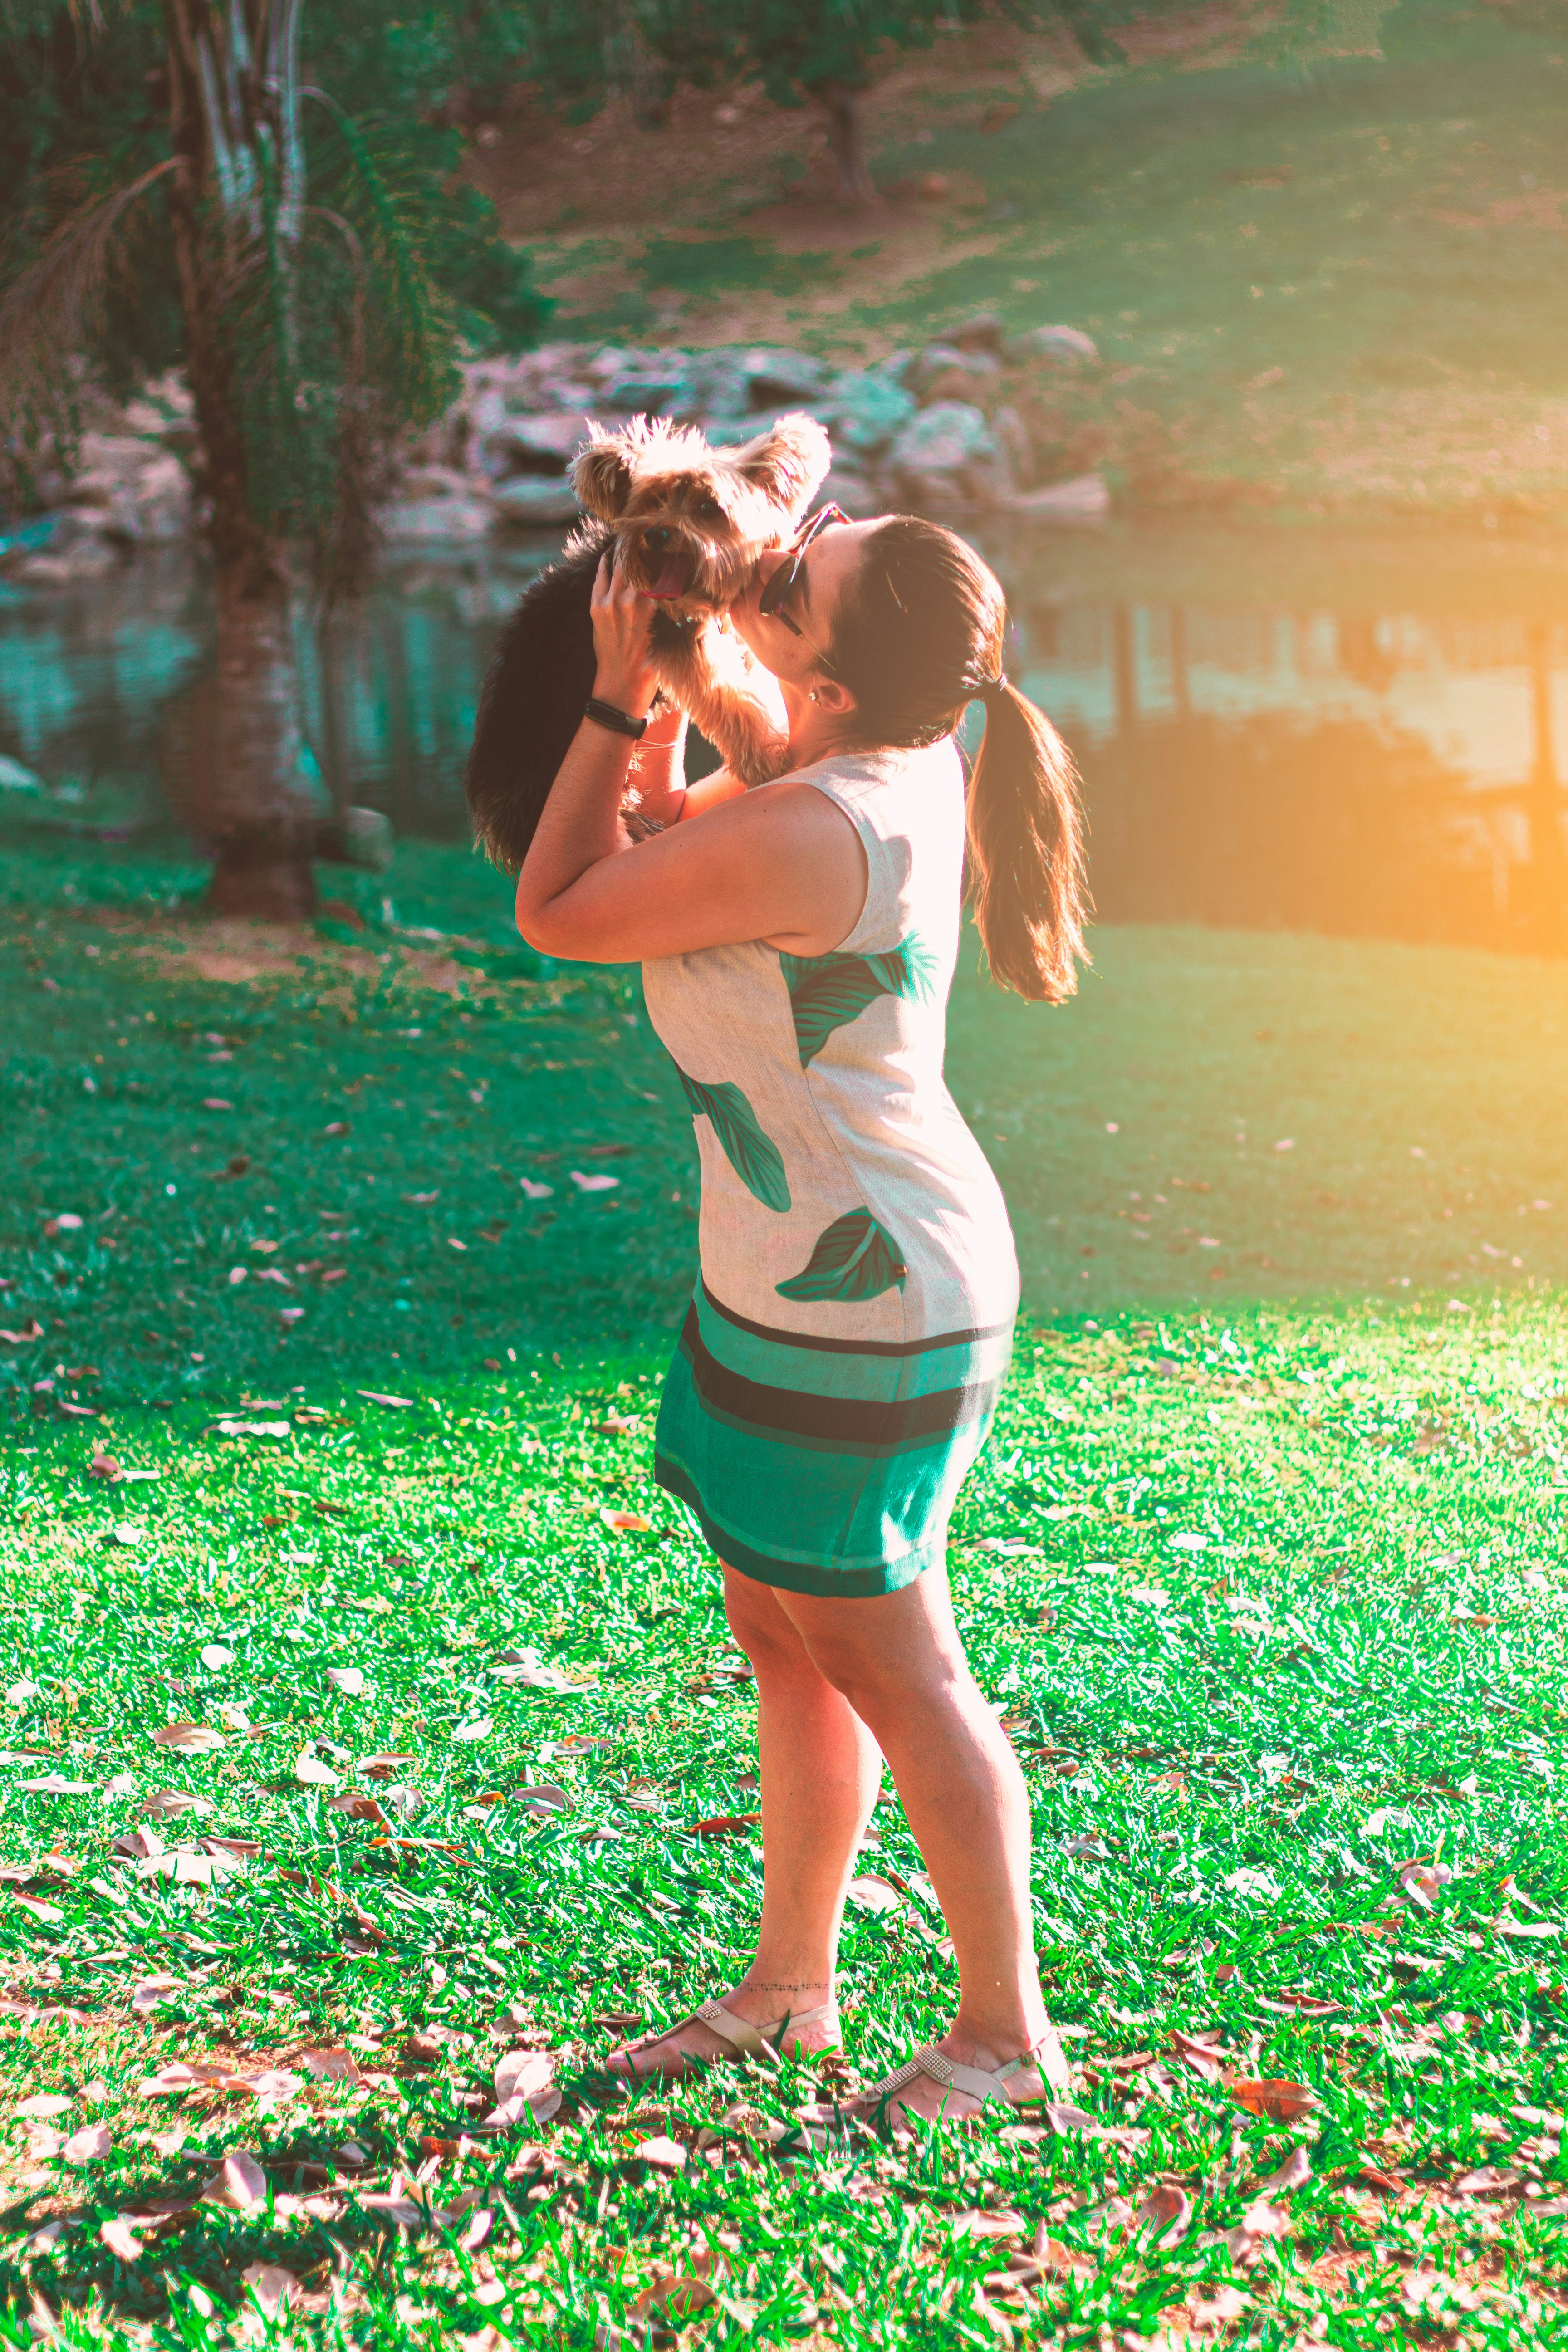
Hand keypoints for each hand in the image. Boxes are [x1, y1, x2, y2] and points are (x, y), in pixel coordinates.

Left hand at [590, 547, 658, 716]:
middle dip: (643, 546)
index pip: (662, 566)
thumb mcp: (673, 634)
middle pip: (638, 559)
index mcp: (656, 605)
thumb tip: (683, 583)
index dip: (665, 552)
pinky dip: (607, 563)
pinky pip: (602, 575)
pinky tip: (612, 555)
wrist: (622, 686)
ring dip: (625, 550)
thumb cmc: (653, 664)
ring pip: (619, 563)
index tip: (668, 542)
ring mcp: (611, 601)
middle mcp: (633, 598)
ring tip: (631, 540)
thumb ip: (675, 606)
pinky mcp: (597, 606)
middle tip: (648, 534)